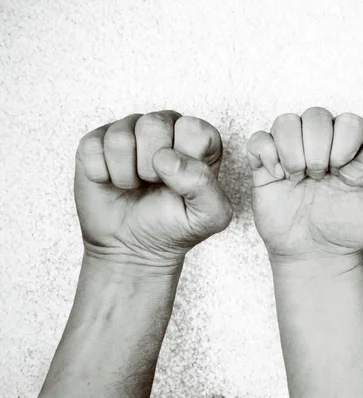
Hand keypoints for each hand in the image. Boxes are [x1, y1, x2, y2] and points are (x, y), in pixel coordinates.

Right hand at [74, 111, 232, 267]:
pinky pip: (92, 147)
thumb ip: (205, 185)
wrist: (132, 248)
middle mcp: (166, 128)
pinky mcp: (96, 141)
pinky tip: (111, 183)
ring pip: (120, 137)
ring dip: (126, 174)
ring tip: (134, 186)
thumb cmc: (174, 227)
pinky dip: (101, 175)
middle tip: (154, 184)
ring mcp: (129, 131)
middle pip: (154, 124)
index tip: (180, 182)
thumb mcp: (209, 216)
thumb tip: (167, 158)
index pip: (193, 129)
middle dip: (152, 167)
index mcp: (199, 140)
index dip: (185, 161)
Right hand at [247, 107, 362, 263]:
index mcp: (347, 145)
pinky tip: (279, 176)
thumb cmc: (347, 223)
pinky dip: (268, 154)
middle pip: (316, 115)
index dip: (345, 144)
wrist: (317, 251)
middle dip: (318, 148)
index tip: (343, 175)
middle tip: (319, 177)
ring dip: (293, 150)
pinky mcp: (264, 166)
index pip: (349, 121)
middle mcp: (318, 143)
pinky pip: (258, 140)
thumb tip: (350, 163)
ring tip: (298, 177)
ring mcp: (290, 152)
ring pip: (286, 121)